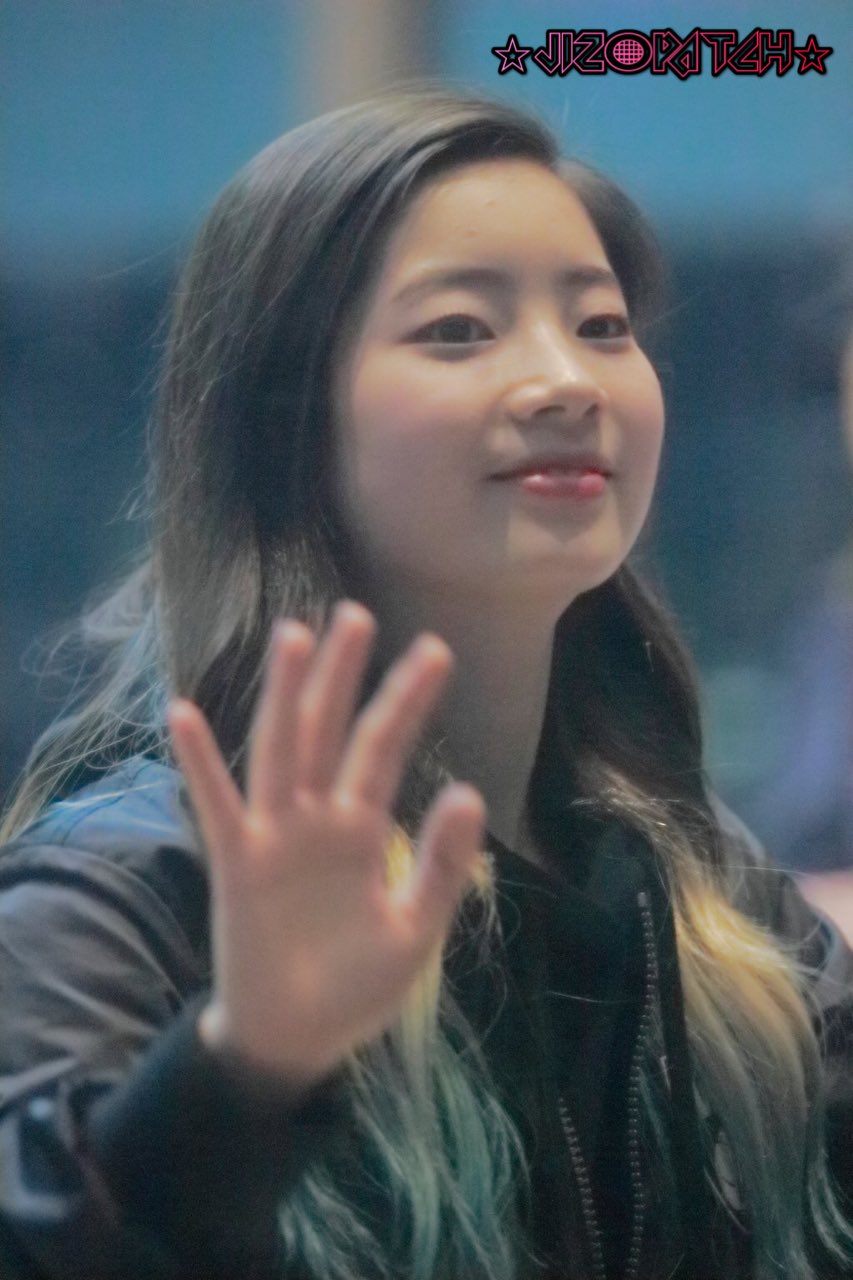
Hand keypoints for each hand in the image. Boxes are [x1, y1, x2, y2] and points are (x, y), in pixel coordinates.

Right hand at [168, 601, 484, 1088]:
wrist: (297, 1038)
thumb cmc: (357, 984)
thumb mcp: (416, 929)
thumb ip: (442, 865)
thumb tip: (470, 790)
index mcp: (363, 829)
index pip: (384, 748)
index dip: (406, 700)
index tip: (434, 648)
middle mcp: (317, 817)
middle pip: (328, 729)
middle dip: (341, 674)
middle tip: (356, 613)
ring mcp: (273, 835)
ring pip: (279, 750)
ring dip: (284, 694)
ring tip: (294, 636)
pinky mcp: (236, 863)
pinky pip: (216, 806)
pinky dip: (200, 763)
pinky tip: (183, 713)